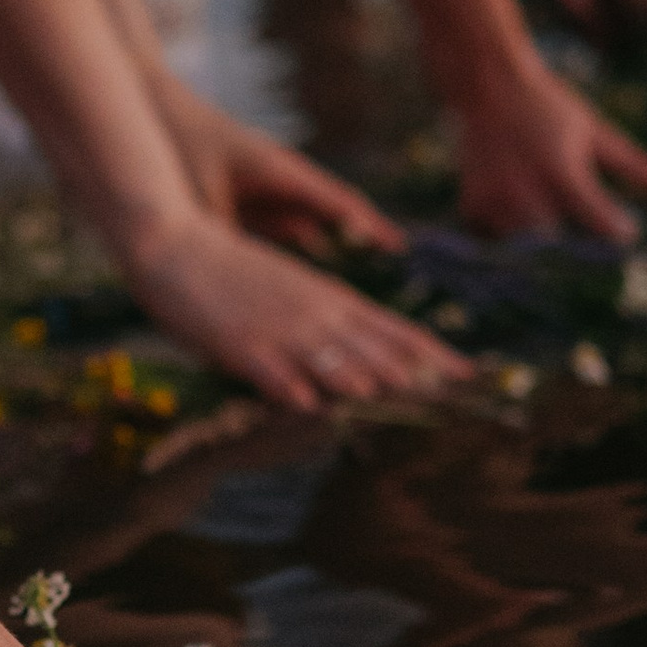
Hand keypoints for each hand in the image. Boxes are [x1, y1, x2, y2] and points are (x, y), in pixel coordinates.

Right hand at [121, 204, 469, 408]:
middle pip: (374, 348)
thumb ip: (326, 322)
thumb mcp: (292, 289)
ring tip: (391, 398)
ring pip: (329, 358)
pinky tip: (309, 404)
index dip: (435, 354)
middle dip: (415, 375)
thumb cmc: (232, 271)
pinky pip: (268, 369)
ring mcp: (278, 328)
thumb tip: (363, 362)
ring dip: (360, 379)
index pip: (396, 329)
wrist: (174, 241)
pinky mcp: (238, 342)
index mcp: (330, 299)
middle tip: (457, 398)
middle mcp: (314, 312)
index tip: (472, 374)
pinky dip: (290, 386)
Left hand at [152, 71, 401, 255]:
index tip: (397, 248)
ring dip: (330, 247)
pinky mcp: (251, 197)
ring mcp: (270, 188)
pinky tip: (306, 276)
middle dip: (361, 241)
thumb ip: (225, 234)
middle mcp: (284, 180)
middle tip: (391, 270)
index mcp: (282, 172)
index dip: (368, 226)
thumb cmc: (185, 145)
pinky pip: (283, 226)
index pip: (338, 202)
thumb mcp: (204, 195)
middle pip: (333, 214)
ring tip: (354, 287)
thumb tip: (241, 274)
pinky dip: (298, 246)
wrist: (160, 111)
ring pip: (310, 223)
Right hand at [452, 55, 646, 244]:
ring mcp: (495, 201)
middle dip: (577, 245)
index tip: (624, 229)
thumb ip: (639, 168)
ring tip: (543, 203)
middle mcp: (526, 191)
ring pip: (531, 249)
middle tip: (582, 225)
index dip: (618, 232)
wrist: (488, 86)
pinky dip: (512, 231)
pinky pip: (501, 241)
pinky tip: (517, 203)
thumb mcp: (597, 133)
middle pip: (564, 248)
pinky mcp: (473, 207)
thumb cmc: (552, 108)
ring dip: (544, 238)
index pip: (599, 225)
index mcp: (563, 172)